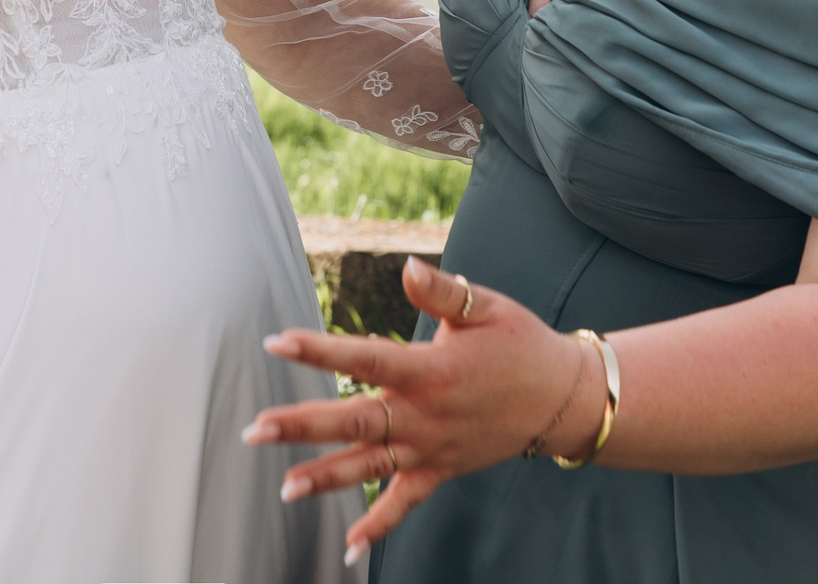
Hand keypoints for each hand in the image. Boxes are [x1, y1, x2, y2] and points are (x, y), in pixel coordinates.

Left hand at [243, 258, 603, 564]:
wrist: (562, 397)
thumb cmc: (520, 342)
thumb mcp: (485, 307)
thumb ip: (440, 291)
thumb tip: (406, 268)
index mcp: (429, 369)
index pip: (363, 359)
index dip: (318, 352)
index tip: (276, 343)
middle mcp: (425, 415)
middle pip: (354, 422)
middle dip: (301, 426)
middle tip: (255, 430)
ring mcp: (432, 448)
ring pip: (370, 467)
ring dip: (326, 478)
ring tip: (284, 488)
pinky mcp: (441, 471)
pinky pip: (405, 503)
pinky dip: (377, 527)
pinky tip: (347, 550)